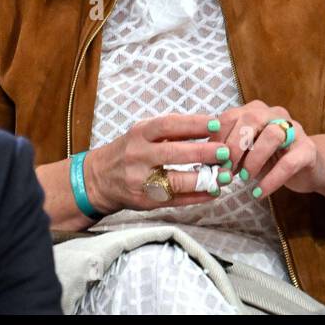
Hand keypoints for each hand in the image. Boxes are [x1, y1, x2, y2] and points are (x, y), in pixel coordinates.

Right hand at [84, 113, 226, 213]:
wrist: (99, 179)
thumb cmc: (129, 151)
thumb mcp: (142, 133)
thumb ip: (170, 131)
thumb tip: (208, 127)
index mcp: (139, 134)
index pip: (168, 125)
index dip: (193, 124)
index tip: (216, 123)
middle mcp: (138, 156)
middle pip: (173, 153)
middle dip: (202, 152)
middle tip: (225, 151)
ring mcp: (141, 181)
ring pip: (175, 181)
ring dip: (204, 179)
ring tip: (225, 174)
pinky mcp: (146, 201)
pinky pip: (176, 200)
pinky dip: (198, 196)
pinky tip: (214, 191)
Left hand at [217, 100, 321, 197]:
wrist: (308, 168)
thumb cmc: (272, 158)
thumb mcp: (247, 152)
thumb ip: (231, 152)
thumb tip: (210, 164)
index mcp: (257, 111)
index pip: (232, 115)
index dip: (219, 138)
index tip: (212, 160)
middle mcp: (276, 115)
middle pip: (252, 119)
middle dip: (235, 146)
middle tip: (227, 169)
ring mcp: (294, 130)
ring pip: (272, 135)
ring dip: (254, 159)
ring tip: (245, 178)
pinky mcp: (308, 150)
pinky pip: (289, 163)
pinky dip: (271, 180)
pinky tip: (259, 193)